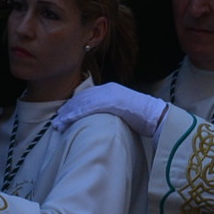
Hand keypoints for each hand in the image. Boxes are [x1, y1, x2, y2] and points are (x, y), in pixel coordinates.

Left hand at [50, 80, 168, 136]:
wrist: (156, 116)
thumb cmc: (142, 117)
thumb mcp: (125, 111)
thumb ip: (112, 112)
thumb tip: (102, 122)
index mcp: (111, 90)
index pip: (88, 97)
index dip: (75, 107)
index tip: (64, 117)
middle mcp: (108, 89)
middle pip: (82, 98)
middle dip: (68, 111)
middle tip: (57, 122)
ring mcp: (109, 93)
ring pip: (83, 102)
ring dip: (68, 114)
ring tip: (58, 125)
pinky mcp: (110, 100)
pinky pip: (89, 106)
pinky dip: (76, 113)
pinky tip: (67, 121)